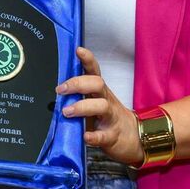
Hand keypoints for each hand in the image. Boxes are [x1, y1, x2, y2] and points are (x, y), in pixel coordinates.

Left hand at [56, 47, 141, 164]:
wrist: (134, 138)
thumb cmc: (107, 118)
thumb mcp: (95, 102)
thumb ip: (78, 96)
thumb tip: (56, 93)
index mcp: (100, 91)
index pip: (94, 71)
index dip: (87, 60)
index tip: (78, 50)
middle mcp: (106, 100)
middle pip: (97, 84)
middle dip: (78, 83)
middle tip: (61, 90)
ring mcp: (111, 118)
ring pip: (101, 106)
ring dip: (83, 107)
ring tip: (67, 111)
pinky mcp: (112, 136)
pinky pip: (104, 135)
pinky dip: (94, 136)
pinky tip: (85, 136)